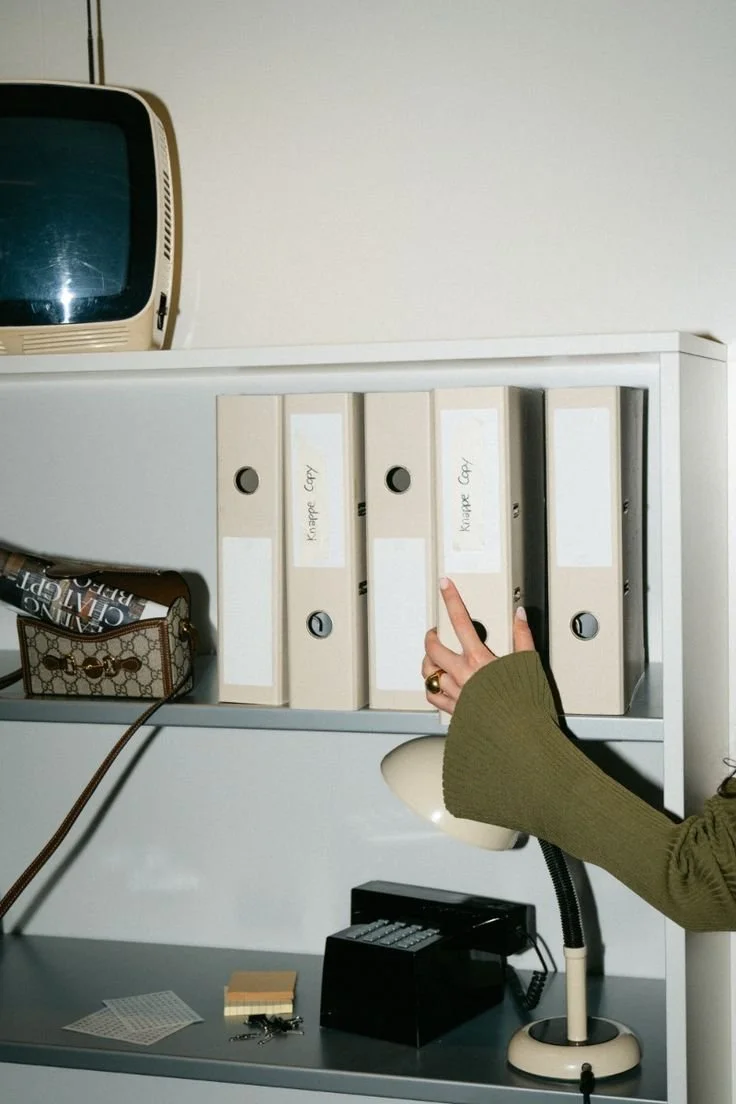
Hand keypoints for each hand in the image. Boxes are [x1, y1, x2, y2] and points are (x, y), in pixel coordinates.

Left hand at [421, 577, 535, 713]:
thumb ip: (522, 636)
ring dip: (428, 661)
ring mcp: (455, 693)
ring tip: (432, 656)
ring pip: (428, 672)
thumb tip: (519, 615)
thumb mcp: (528, 663)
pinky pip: (433, 696)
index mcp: (479, 659)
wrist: (519, 737)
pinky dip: (431, 687)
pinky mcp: (454, 710)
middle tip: (435, 632)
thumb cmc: (526, 704)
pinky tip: (435, 684)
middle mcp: (462, 674)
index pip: (460, 620)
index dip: (451, 599)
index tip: (445, 585)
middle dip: (431, 636)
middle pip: (434, 647)